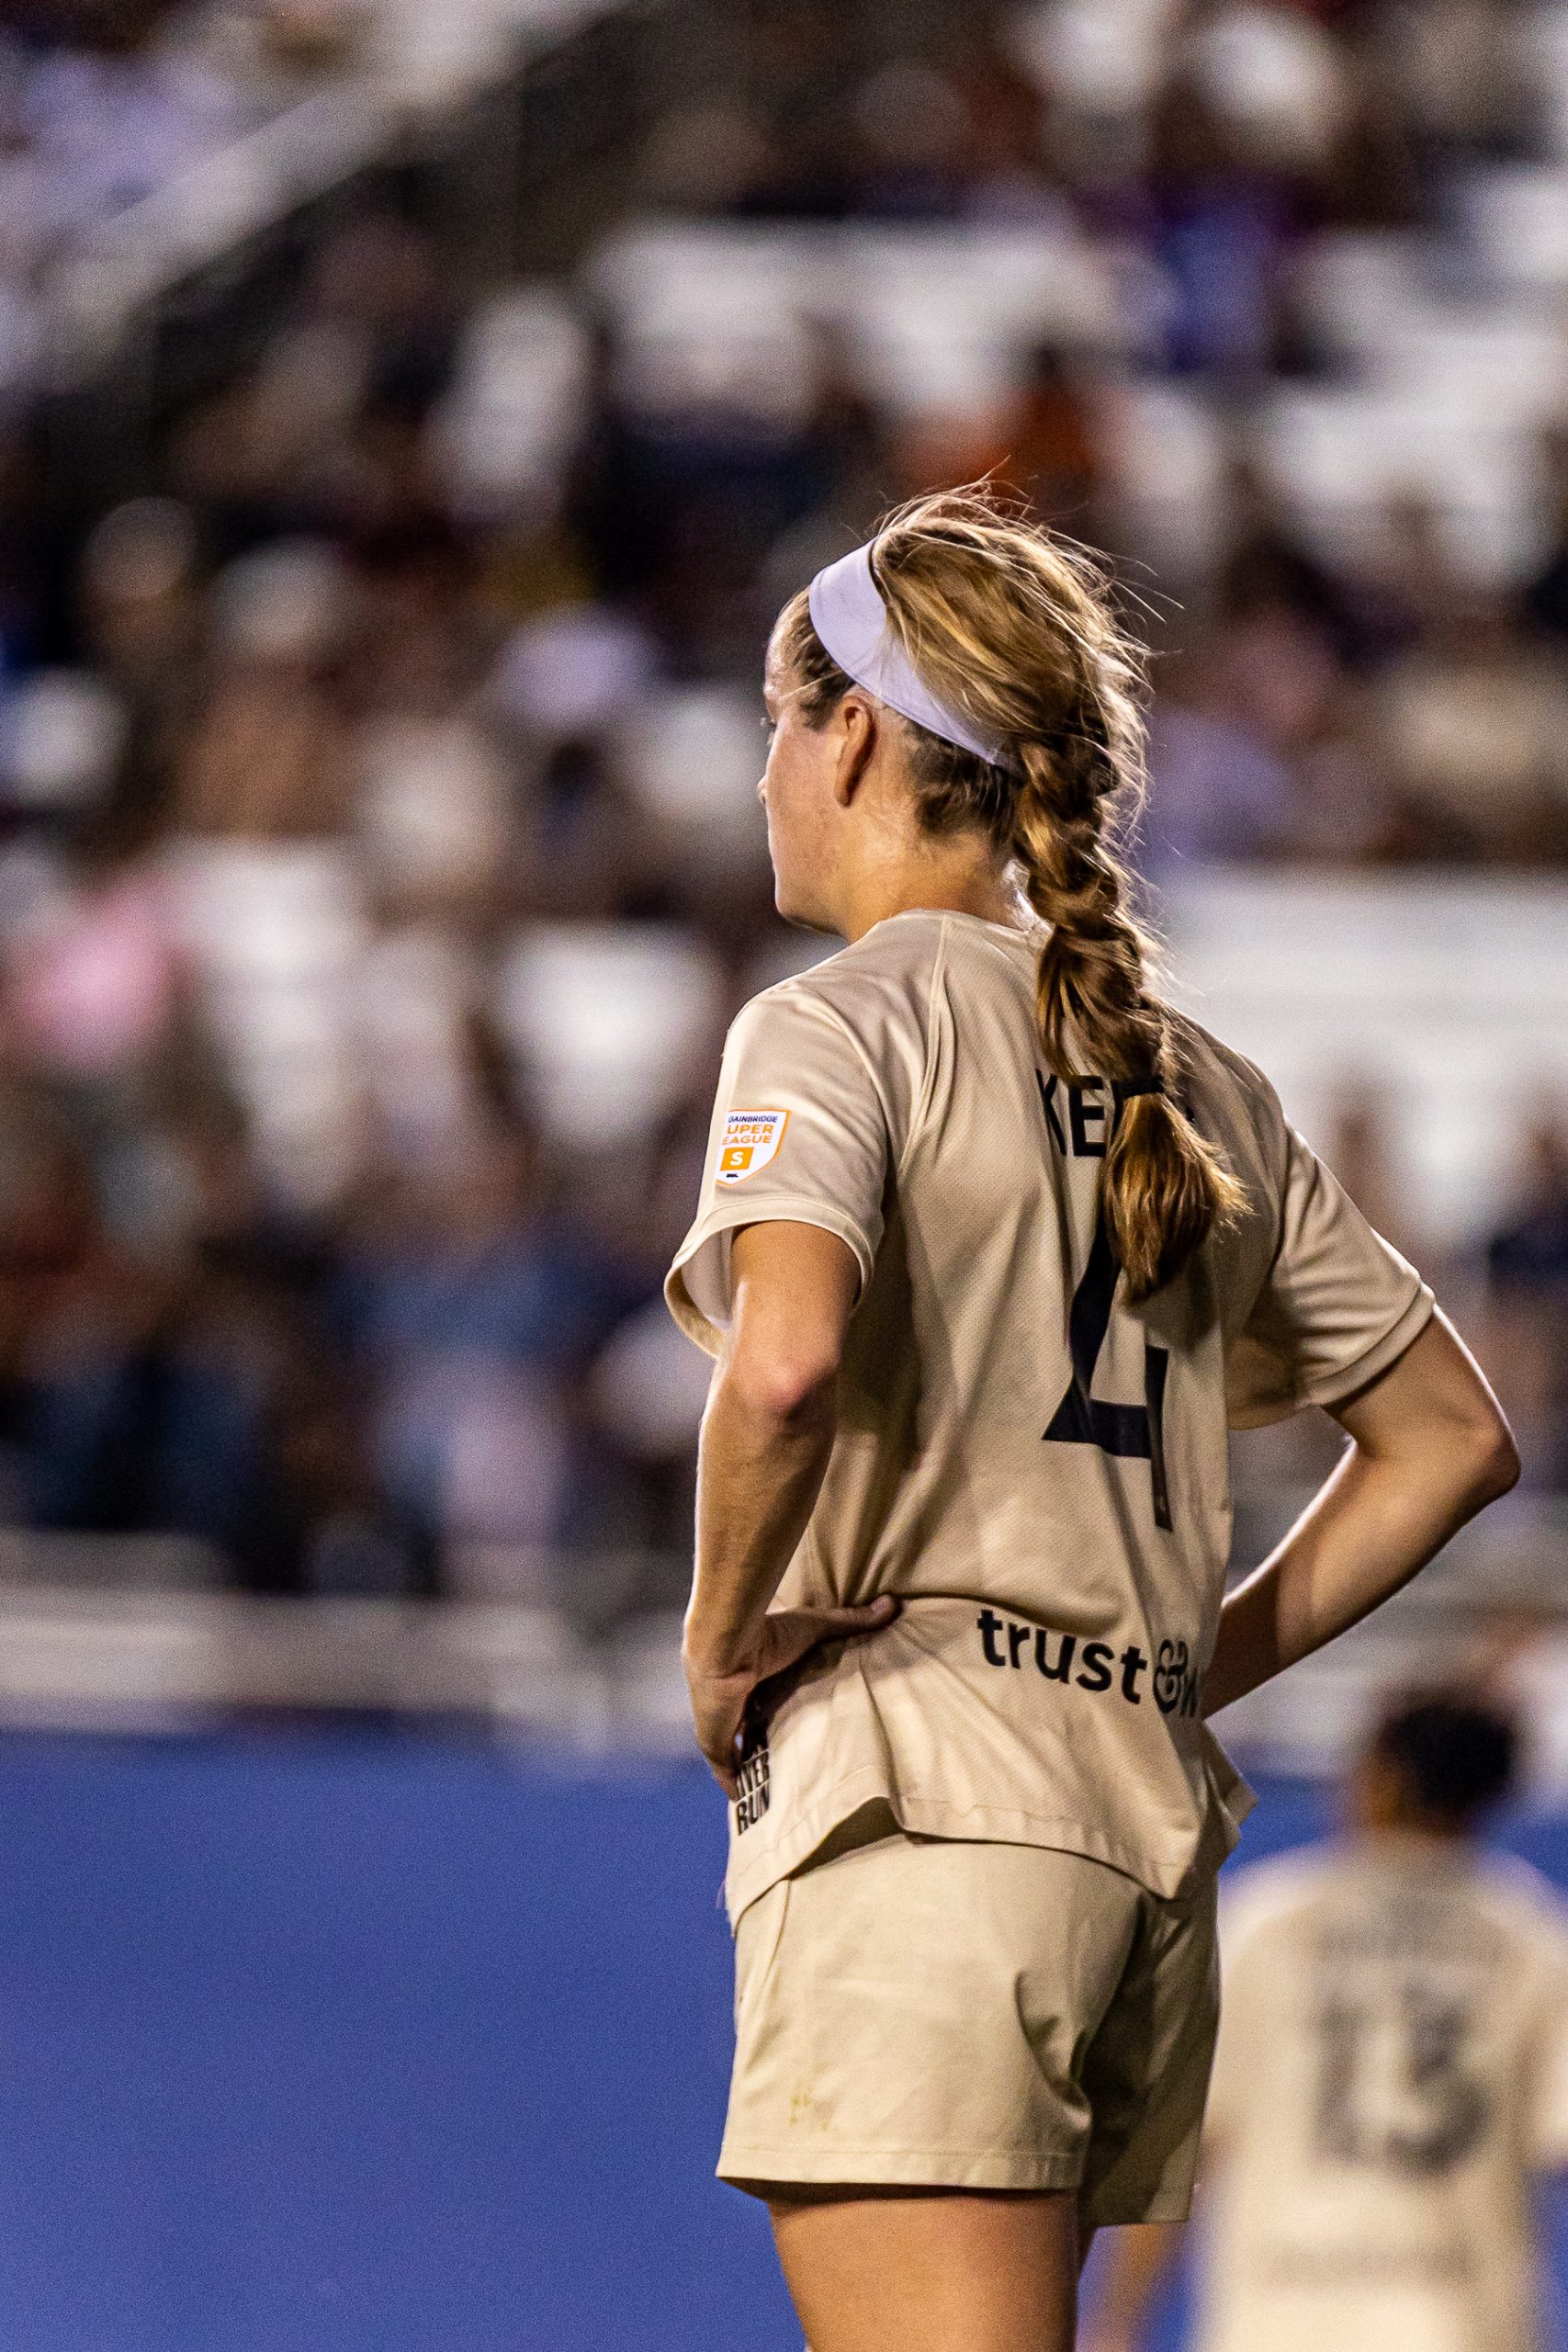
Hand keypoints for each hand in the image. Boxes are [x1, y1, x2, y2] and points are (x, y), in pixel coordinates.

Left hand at [684, 1595, 898, 1796]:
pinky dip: (734, 1786)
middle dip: (763, 1742)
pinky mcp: (714, 1742)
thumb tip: (892, 1604)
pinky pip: (724, 1771)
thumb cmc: (767, 1633)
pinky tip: (747, 1802)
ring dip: (749, 1766)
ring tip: (775, 1787)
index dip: (775, 1710)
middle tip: (790, 1762)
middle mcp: (734, 1700)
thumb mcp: (816, 1627)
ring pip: (736, 1751)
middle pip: (750, 1727)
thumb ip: (851, 1620)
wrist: (727, 1647)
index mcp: (752, 1675)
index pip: (764, 1698)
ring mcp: (721, 1723)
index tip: (795, 1724)